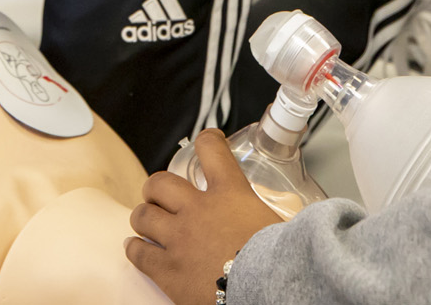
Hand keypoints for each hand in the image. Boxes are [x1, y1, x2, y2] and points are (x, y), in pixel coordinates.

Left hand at [127, 133, 285, 303]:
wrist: (267, 290)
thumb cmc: (279, 261)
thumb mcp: (282, 223)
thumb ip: (277, 210)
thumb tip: (295, 210)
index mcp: (229, 194)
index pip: (211, 150)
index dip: (207, 140)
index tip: (207, 140)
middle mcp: (198, 210)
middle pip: (160, 183)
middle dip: (156, 187)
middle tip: (160, 195)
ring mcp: (178, 239)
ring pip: (143, 215)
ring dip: (144, 216)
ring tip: (147, 220)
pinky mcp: (167, 269)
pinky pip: (139, 253)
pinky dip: (135, 248)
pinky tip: (135, 247)